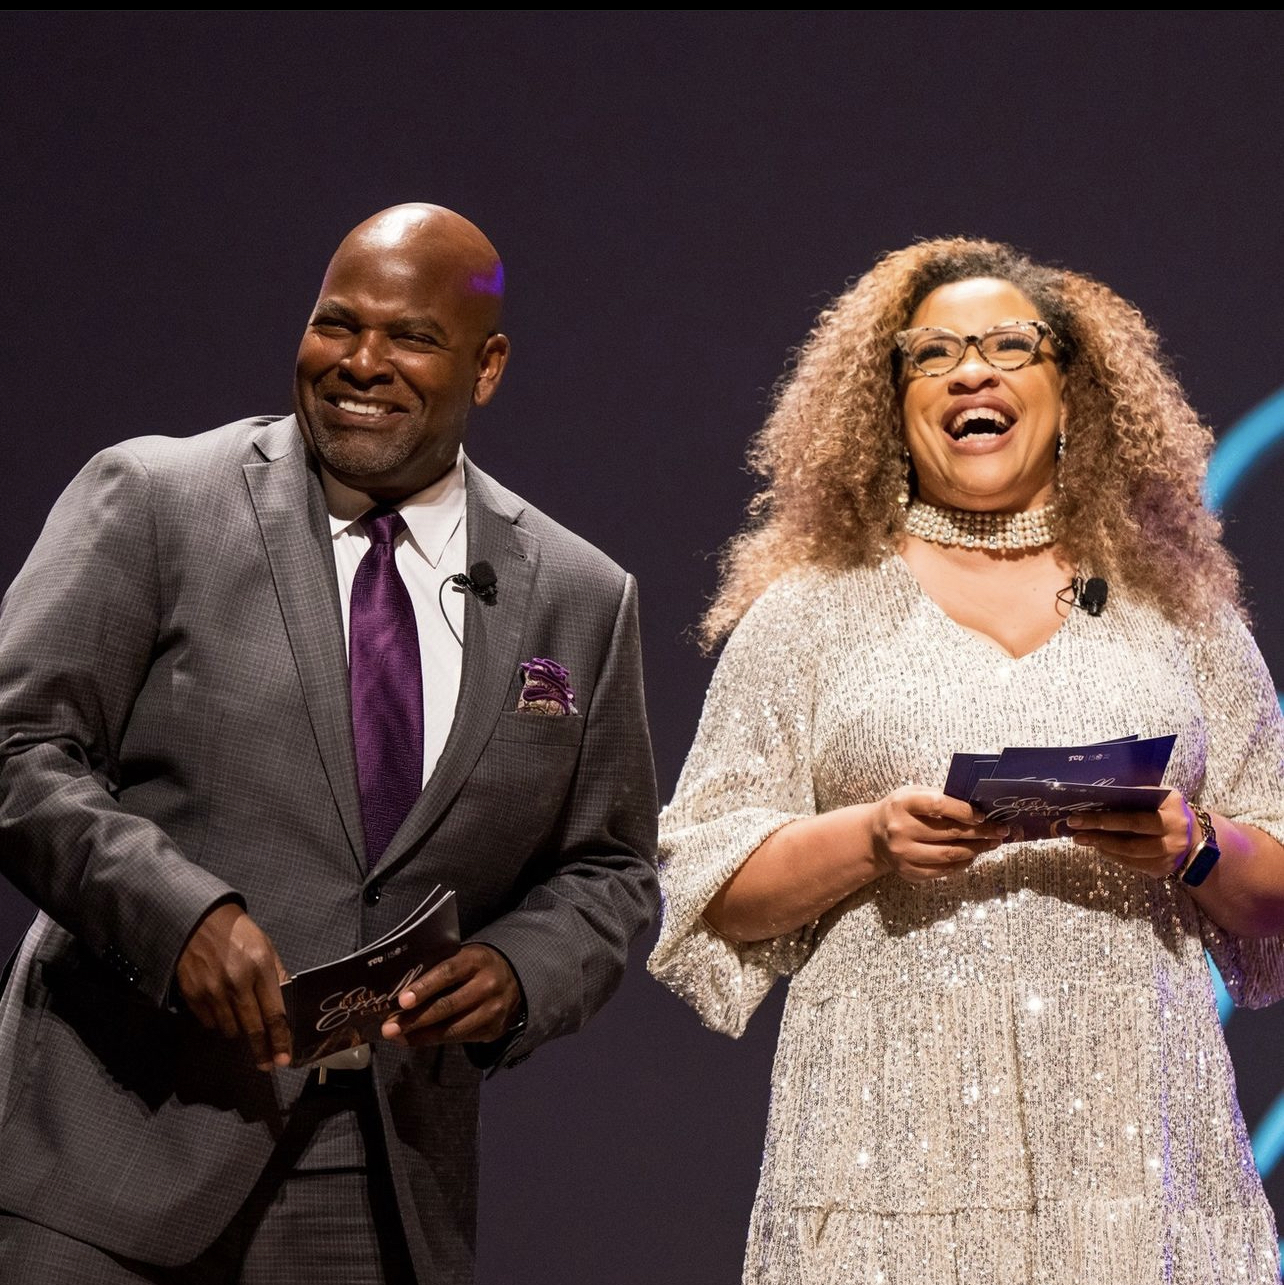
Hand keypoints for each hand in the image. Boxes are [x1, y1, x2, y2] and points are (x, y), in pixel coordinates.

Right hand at [175, 902, 291, 1070]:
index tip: (284, 1059)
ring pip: (230, 1029)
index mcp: (260, 967)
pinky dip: (218, 1022)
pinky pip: (209, 1023)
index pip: (274, 1013)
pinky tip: (221, 1008)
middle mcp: (237, 982)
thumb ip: (277, 977)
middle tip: (267, 1065)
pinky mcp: (193, 995)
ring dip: (239, 1031)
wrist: (199, 920)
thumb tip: (286, 1006)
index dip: (280, 1039)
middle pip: (253, 1028)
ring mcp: (213, 990)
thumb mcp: (266, 948)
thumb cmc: (239, 934)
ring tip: (242, 1019)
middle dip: (262, 1050)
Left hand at [379, 944, 521, 1046]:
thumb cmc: (476, 966)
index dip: (424, 987)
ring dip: (421, 1035)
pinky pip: (459, 1038)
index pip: (448, 973)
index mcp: (477, 960)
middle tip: (389, 1027)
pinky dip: (435, 1040)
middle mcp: (488, 985)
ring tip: (398, 1038)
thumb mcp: (464, 957)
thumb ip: (439, 969)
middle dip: (415, 1019)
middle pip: (448, 1005)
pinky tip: (417, 1039)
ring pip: (453, 1028)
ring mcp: (493, 1010)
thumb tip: (401, 989)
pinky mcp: (493, 1030)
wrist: (516, 979)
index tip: (402, 1001)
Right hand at [867, 786, 1006, 883]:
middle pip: (949, 832)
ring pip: (949, 854)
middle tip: (1001, 830)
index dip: (963, 810)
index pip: (937, 805)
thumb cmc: (901, 810)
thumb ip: (940, 796)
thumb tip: (979, 804)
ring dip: (976, 849)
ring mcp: (903, 853)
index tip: (982, 815)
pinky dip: (962, 863)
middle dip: (980, 832)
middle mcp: (900, 829)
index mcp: (901, 804)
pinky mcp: (909, 872)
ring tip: (992, 843)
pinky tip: (972, 855)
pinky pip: (943, 870)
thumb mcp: (913, 794)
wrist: (875, 836)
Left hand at [1065, 789, 1193, 878]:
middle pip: (1131, 834)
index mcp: (1172, 808)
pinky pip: (1132, 863)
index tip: (1082, 810)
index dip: (1108, 817)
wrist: (1195, 839)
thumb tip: (1099, 794)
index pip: (1136, 815)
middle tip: (1074, 825)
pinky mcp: (1161, 868)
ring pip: (1130, 852)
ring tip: (1080, 838)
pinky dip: (1112, 855)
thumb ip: (1137, 795)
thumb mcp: (1161, 797)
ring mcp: (1169, 854)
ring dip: (1102, 844)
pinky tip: (1098, 847)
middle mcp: (1174, 832)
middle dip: (1099, 829)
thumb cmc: (1168, 811)